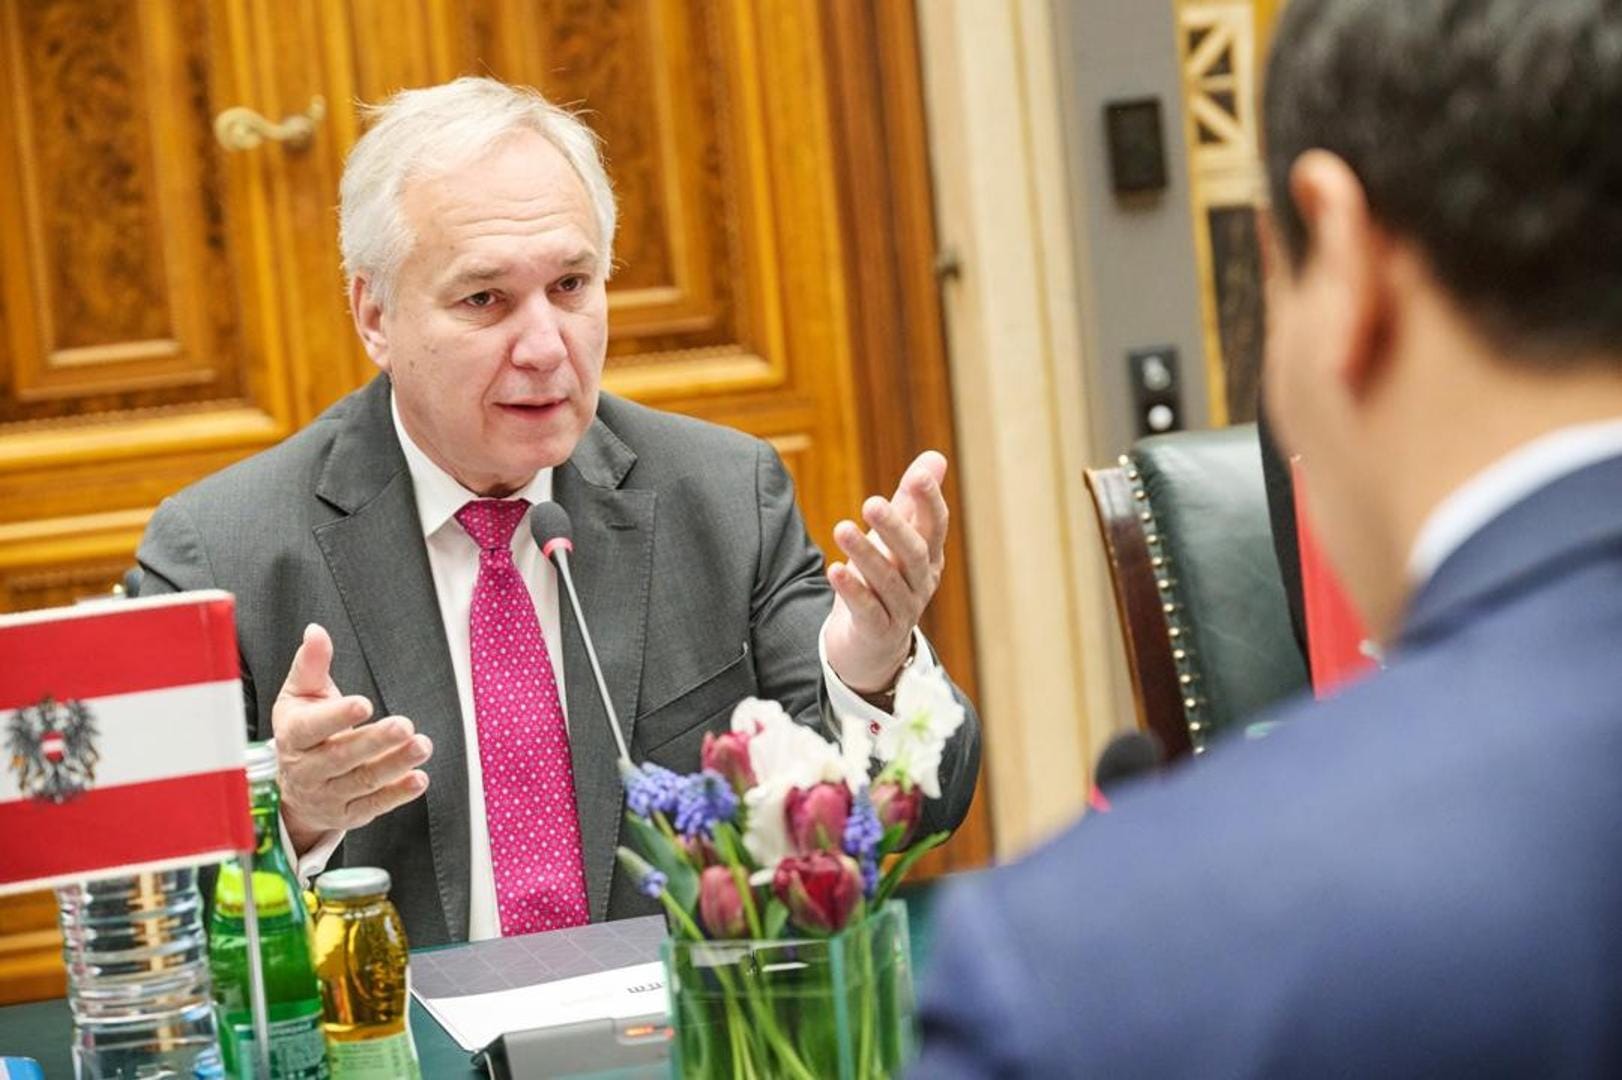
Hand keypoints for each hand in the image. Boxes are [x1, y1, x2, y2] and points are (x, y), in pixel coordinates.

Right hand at [272, 623, 431, 853]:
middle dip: (375, 742)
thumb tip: (316, 631)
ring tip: (422, 745)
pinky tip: (419, 779)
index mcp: (294, 736)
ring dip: (395, 764)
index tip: (363, 703)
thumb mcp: (301, 696)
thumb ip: (311, 664)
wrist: (294, 790)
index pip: (311, 728)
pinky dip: (397, 794)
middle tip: (404, 725)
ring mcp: (328, 795)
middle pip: (341, 757)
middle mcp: (308, 770)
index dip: (336, 717)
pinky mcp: (349, 814)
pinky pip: (374, 805)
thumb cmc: (304, 731)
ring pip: (362, 782)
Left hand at [824, 451, 949, 693]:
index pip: (935, 525)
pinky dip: (853, 590)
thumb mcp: (898, 540)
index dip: (929, 501)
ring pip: (888, 581)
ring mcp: (902, 609)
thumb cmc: (885, 581)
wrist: (871, 646)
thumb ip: (912, 501)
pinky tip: (835, 570)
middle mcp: (921, 582)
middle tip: (871, 502)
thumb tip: (935, 457)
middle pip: (913, 553)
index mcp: (929, 556)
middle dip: (895, 527)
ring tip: (842, 529)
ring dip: (866, 554)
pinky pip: (867, 610)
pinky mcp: (878, 631)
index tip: (918, 475)